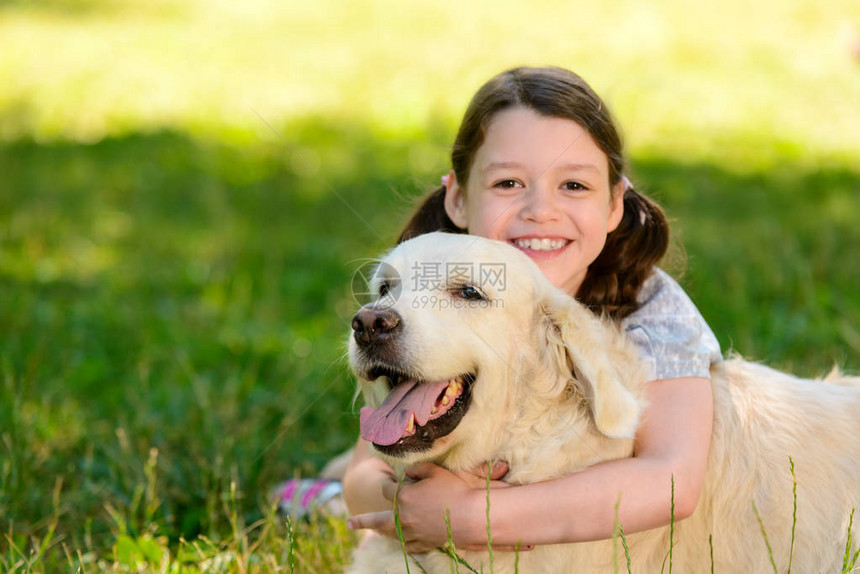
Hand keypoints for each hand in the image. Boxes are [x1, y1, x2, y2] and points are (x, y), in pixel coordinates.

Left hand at [347, 461, 527, 552]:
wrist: (471, 516)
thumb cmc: (454, 490)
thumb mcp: (434, 470)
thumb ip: (416, 469)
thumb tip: (406, 474)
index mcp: (403, 496)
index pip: (387, 488)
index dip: (390, 483)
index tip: (395, 480)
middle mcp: (402, 517)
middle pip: (377, 518)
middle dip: (363, 520)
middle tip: (348, 523)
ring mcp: (412, 533)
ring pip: (390, 534)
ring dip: (379, 532)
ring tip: (371, 533)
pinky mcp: (423, 543)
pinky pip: (408, 545)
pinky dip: (404, 542)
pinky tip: (401, 540)